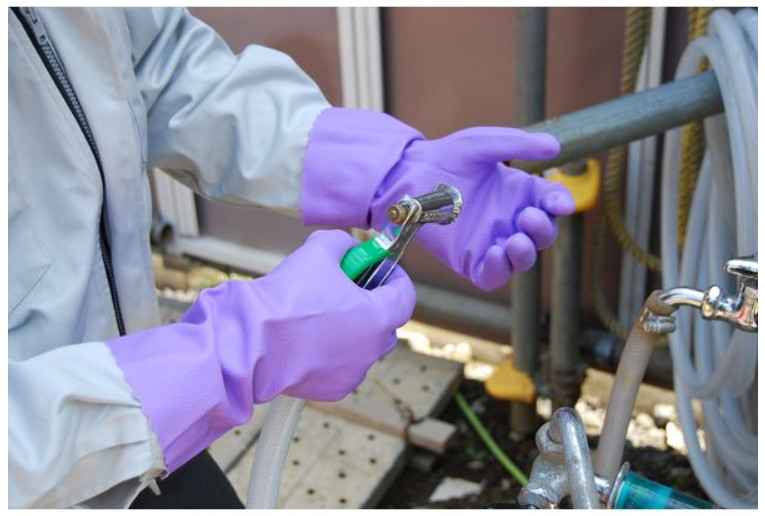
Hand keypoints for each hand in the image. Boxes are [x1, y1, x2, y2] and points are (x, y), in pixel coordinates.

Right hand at [242, 229, 415, 401]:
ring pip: (362, 345)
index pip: (405, 295)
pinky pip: (342, 366)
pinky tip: (308, 339)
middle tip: (346, 287)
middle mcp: (372, 349)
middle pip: (385, 322)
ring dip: (350, 329)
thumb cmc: (288, 299)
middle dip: (370, 302)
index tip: (378, 267)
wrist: (252, 343)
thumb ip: (340, 243)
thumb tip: (346, 247)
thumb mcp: (318, 251)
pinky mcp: (333, 389)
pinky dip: (332, 352)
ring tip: (321, 314)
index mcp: (378, 317)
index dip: (394, 276)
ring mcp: (354, 372)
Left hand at [369, 127, 574, 290]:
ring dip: (526, 254)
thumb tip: (555, 147)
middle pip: (542, 235)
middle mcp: (510, 220)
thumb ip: (517, 144)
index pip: (552, 202)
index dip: (560, 203)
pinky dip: (498, 270)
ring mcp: (491, 242)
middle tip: (528, 217)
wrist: (409, 175)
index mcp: (520, 193)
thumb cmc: (446, 157)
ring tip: (515, 240)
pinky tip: (494, 253)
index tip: (560, 203)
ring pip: (522, 260)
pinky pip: (492, 276)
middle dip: (542, 230)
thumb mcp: (482, 144)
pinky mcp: (469, 260)